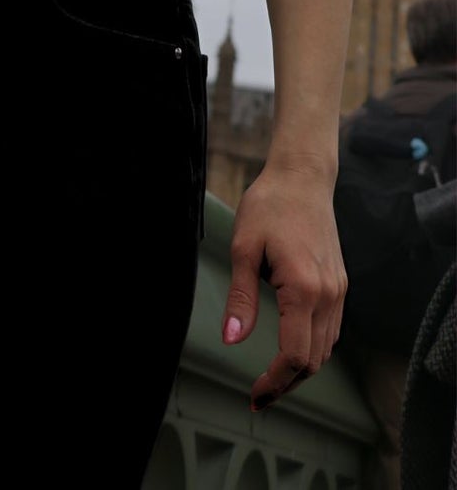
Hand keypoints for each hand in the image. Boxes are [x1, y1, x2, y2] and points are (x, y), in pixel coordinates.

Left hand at [221, 163, 346, 412]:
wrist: (302, 177)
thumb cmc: (270, 206)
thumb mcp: (244, 247)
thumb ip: (241, 297)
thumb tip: (232, 339)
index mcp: (304, 289)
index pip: (295, 355)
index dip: (275, 381)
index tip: (254, 393)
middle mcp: (328, 295)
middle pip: (314, 360)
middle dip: (287, 383)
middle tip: (259, 394)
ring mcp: (338, 290)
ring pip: (326, 348)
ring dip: (302, 369)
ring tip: (273, 378)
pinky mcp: (340, 283)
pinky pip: (331, 329)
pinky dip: (313, 347)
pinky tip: (293, 347)